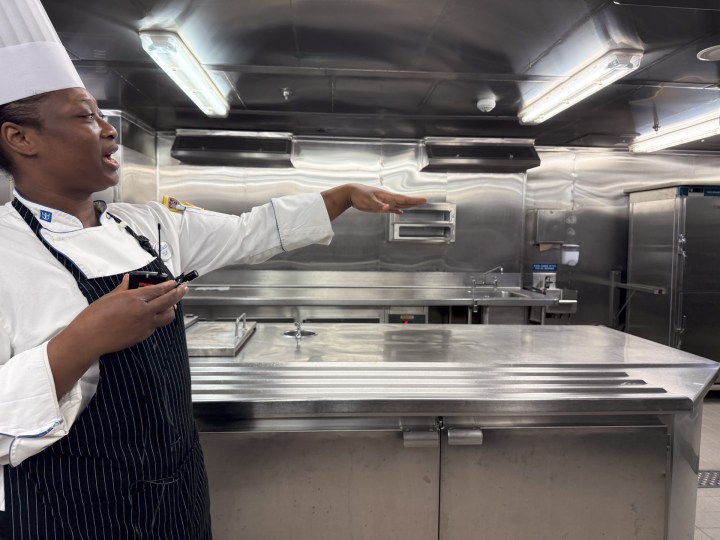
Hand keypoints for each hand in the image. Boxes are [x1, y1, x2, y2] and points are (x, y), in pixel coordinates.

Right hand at [47, 275, 187, 397]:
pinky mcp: (142, 336)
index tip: (175, 283)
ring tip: (172, 305)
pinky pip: (156, 326)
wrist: (89, 339)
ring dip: (172, 309)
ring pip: (167, 317)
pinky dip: (158, 320)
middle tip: (184, 289)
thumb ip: (122, 288)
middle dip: (178, 294)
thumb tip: (127, 279)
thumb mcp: (108, 298)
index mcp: (135, 298)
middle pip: (168, 301)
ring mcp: (145, 325)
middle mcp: (144, 311)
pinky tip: (155, 317)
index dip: (169, 286)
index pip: (158, 290)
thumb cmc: (94, 316)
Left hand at [348, 184, 426, 214]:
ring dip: (407, 205)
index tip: (423, 200)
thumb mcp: (368, 201)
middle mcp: (387, 198)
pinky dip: (397, 210)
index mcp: (386, 197)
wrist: (350, 192)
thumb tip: (388, 209)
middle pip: (403, 200)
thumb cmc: (359, 195)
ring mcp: (383, 201)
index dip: (413, 200)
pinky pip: (391, 208)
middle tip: (424, 201)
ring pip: (398, 204)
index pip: (403, 198)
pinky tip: (400, 212)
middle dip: (414, 201)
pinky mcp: (379, 205)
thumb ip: (379, 206)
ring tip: (416, 205)